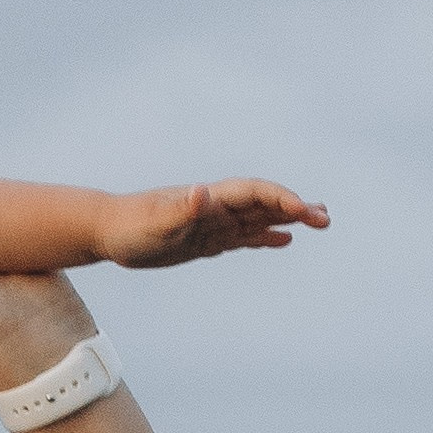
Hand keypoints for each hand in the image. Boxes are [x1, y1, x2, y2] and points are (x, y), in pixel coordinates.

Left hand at [101, 176, 328, 265]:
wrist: (108, 231)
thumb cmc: (130, 225)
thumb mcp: (156, 220)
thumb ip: (182, 207)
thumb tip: (202, 192)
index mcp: (210, 199)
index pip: (254, 193)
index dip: (280, 199)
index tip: (303, 211)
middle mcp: (217, 208)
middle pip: (264, 204)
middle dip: (295, 209)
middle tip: (325, 219)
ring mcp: (214, 224)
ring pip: (259, 219)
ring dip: (288, 219)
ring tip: (319, 221)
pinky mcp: (207, 240)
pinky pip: (243, 237)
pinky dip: (265, 237)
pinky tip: (284, 240)